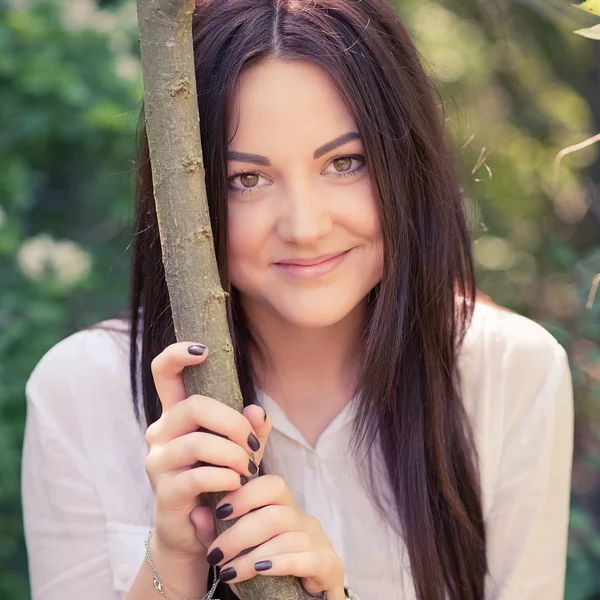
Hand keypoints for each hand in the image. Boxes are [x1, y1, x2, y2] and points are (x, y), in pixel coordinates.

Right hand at [144, 341, 269, 562]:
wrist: (196, 534)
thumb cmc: (218, 482)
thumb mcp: (239, 450)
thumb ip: (249, 429)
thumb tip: (258, 411)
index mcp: (176, 415)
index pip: (163, 373)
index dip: (177, 354)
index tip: (203, 350)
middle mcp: (160, 432)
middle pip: (192, 406)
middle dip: (231, 421)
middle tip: (251, 443)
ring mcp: (158, 462)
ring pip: (196, 442)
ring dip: (232, 454)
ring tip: (246, 468)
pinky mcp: (164, 492)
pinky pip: (198, 476)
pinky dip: (225, 477)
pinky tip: (236, 484)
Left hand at [201, 473, 345, 599]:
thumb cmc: (263, 572)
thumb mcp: (236, 551)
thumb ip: (215, 532)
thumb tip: (196, 513)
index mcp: (286, 508)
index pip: (272, 484)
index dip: (246, 493)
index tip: (220, 511)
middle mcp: (305, 520)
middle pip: (274, 513)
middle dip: (239, 534)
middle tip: (215, 554)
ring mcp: (320, 542)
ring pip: (286, 537)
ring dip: (251, 556)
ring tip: (228, 572)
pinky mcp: (330, 566)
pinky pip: (306, 558)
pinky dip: (278, 564)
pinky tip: (258, 571)